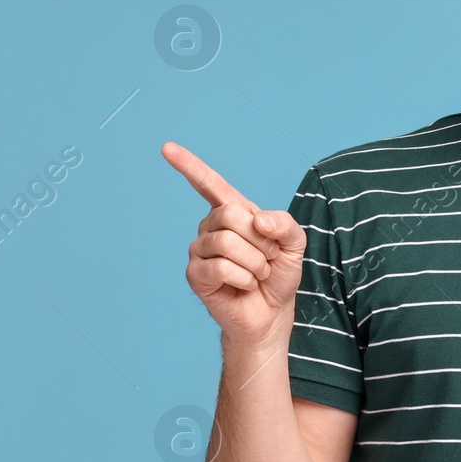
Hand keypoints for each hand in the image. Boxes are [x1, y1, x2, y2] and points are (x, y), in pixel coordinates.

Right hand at [162, 141, 308, 345]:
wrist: (271, 314)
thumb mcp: (294, 244)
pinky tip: (244, 286)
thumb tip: (257, 219)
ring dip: (255, 263)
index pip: (209, 184)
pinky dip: (244, 278)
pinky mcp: (195, 274)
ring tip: (256, 274)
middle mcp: (211, 226)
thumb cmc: (277, 276)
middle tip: (266, 258)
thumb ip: (284, 223)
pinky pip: (221, 267)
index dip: (189, 165)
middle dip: (260, 240)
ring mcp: (199, 250)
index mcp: (232, 212)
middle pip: (230, 214)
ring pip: (227, 242)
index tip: (166, 148)